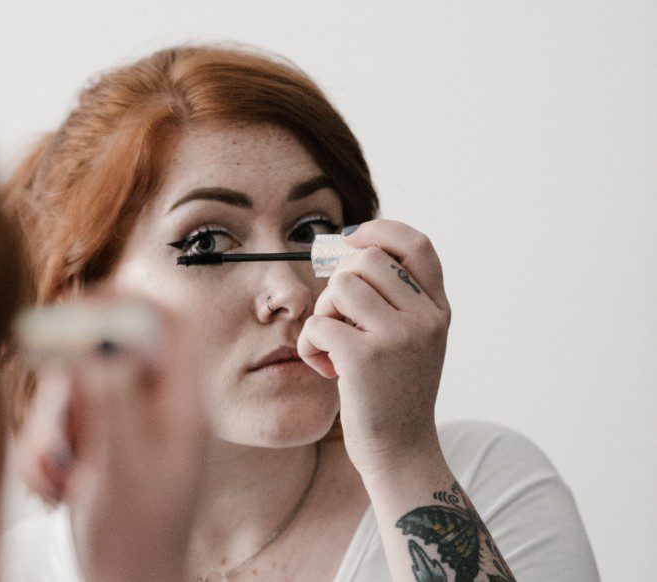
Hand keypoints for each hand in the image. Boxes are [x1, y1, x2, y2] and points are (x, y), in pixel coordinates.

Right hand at [13, 298, 207, 581]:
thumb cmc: (138, 542)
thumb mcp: (122, 470)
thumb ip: (111, 402)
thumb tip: (99, 342)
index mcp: (181, 407)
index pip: (170, 327)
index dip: (131, 302)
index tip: (82, 303)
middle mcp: (152, 406)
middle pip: (107, 352)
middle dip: (69, 388)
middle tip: (60, 428)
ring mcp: (121, 422)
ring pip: (72, 387)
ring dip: (50, 430)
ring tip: (60, 478)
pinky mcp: (93, 440)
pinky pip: (54, 421)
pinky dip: (42, 453)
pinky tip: (55, 489)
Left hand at [297, 219, 450, 475]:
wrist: (401, 452)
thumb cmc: (393, 393)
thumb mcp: (411, 340)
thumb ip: (394, 298)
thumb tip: (347, 246)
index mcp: (437, 309)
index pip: (416, 244)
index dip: (379, 231)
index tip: (351, 241)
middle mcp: (425, 318)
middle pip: (364, 260)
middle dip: (338, 284)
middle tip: (339, 319)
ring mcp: (398, 336)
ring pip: (339, 287)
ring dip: (323, 314)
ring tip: (333, 346)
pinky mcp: (365, 358)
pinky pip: (317, 324)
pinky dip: (309, 345)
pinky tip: (326, 368)